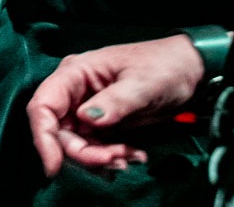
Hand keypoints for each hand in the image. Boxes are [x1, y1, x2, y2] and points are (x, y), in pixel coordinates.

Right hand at [27, 35, 203, 177]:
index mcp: (75, 73)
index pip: (43, 106)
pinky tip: (133, 155)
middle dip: (83, 153)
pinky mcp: (101, 122)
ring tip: (130, 156)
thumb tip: (88, 119)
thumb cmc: (164, 67)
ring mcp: (86, 107)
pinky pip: (93, 146)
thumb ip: (115, 102)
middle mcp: (74, 91)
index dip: (44, 137)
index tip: (54, 166)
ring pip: (76, 143)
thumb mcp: (143, 84)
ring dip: (99, 157)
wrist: (190, 70)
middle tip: (116, 160)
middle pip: (59, 131)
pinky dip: (109, 156)